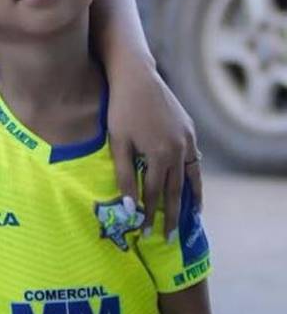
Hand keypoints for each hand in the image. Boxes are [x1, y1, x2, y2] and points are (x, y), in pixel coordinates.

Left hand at [107, 65, 202, 237]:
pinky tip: (193, 188)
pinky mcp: (190, 131)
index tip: (146, 232)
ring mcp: (187, 140)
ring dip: (189, 200)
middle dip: (171, 216)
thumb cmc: (120, 108)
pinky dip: (195, 178)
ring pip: (190, 178)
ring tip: (191, 219)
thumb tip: (130, 207)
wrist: (136, 76)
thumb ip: (123, 174)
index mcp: (160, 155)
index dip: (149, 214)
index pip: (153, 194)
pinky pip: (194, 161)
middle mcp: (179, 151)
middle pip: (174, 191)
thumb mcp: (117, 142)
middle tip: (169, 237)